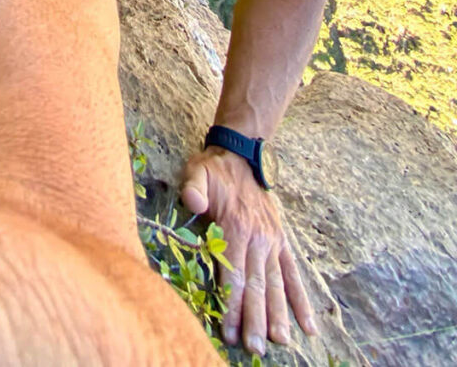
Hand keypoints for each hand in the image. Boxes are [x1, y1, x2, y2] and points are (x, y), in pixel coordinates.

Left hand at [181, 147, 314, 355]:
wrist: (241, 155)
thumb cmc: (214, 169)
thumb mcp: (197, 172)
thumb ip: (194, 187)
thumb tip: (193, 202)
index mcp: (237, 227)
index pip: (235, 274)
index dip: (232, 304)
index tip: (230, 332)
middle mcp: (258, 239)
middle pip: (257, 286)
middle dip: (255, 319)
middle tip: (254, 348)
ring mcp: (272, 242)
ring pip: (276, 285)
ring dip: (278, 315)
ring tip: (280, 343)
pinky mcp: (281, 242)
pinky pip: (293, 275)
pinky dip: (301, 301)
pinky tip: (309, 327)